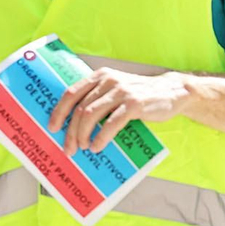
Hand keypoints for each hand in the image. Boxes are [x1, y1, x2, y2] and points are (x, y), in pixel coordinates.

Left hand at [48, 68, 184, 155]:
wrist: (172, 91)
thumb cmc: (140, 95)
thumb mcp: (116, 91)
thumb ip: (99, 99)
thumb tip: (75, 125)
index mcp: (100, 76)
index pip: (71, 93)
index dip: (59, 111)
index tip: (52, 128)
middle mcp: (108, 80)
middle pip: (80, 108)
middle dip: (71, 131)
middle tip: (69, 149)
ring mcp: (121, 91)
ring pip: (91, 114)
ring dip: (83, 134)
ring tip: (83, 148)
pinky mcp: (134, 104)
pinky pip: (111, 123)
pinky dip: (101, 137)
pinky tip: (98, 146)